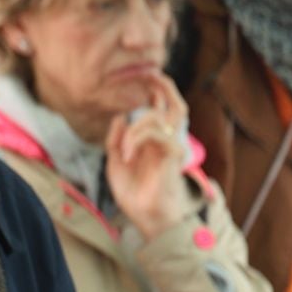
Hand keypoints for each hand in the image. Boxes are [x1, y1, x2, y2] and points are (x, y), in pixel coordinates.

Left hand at [106, 74, 194, 239]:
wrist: (146, 217)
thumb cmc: (134, 193)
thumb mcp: (115, 161)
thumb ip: (116, 138)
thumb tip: (120, 116)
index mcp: (153, 139)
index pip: (159, 108)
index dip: (152, 91)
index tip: (137, 77)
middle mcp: (165, 140)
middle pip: (175, 104)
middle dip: (163, 86)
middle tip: (150, 74)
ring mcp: (171, 146)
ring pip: (160, 116)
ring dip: (135, 126)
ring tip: (123, 148)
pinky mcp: (173, 155)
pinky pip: (155, 133)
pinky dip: (135, 139)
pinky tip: (126, 156)